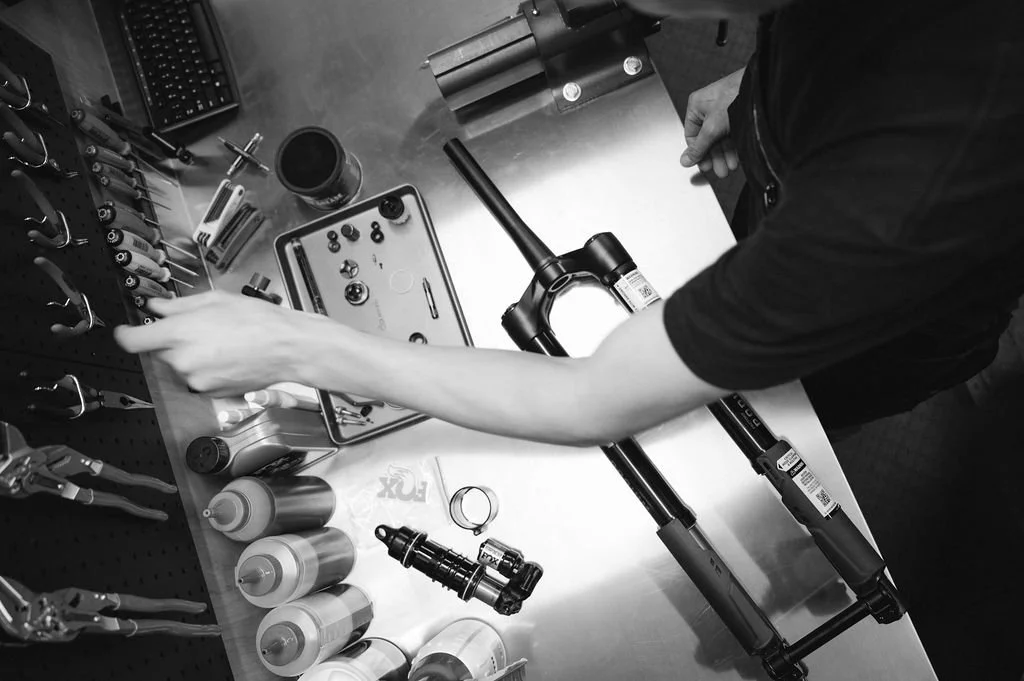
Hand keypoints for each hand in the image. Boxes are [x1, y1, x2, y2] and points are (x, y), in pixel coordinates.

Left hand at [114, 292, 329, 394]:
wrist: (288, 348)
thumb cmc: (258, 320)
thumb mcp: (216, 300)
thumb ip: (180, 306)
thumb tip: (156, 308)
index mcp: (179, 332)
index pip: (132, 341)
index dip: (125, 334)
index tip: (126, 330)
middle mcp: (182, 360)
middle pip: (161, 351)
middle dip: (173, 340)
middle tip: (200, 328)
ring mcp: (196, 380)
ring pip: (181, 365)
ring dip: (192, 355)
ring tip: (222, 342)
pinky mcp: (211, 392)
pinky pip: (199, 378)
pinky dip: (207, 368)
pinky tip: (229, 356)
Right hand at [679, 67, 744, 178]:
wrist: (761, 88)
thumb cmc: (735, 96)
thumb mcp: (712, 128)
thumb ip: (699, 147)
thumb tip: (686, 159)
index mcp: (696, 106)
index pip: (691, 135)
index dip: (698, 153)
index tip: (705, 166)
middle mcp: (709, 107)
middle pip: (708, 138)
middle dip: (714, 157)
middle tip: (719, 170)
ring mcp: (724, 109)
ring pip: (721, 137)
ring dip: (725, 154)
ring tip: (730, 167)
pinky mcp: (738, 112)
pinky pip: (732, 133)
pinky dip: (734, 146)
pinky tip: (737, 157)